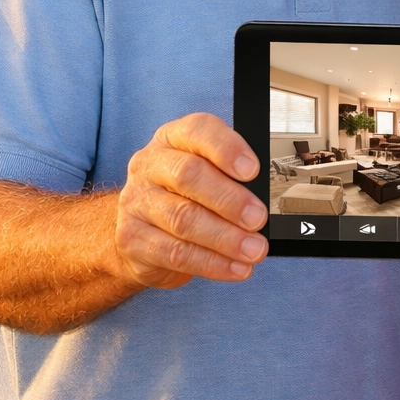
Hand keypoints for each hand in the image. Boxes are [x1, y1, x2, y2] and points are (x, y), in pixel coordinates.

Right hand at [113, 113, 267, 288]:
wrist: (137, 231)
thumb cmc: (183, 196)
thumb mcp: (205, 173)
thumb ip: (231, 176)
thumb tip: (266, 195)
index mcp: (171, 139)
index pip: (197, 131)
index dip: (226, 148)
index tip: (253, 170)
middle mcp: (149, 165)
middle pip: (189, 176)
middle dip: (229, 199)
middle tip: (257, 218)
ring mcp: (137, 202)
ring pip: (183, 219)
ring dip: (225, 238)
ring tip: (254, 249)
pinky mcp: (132, 239)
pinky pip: (176, 253)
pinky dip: (212, 263)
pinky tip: (236, 268)